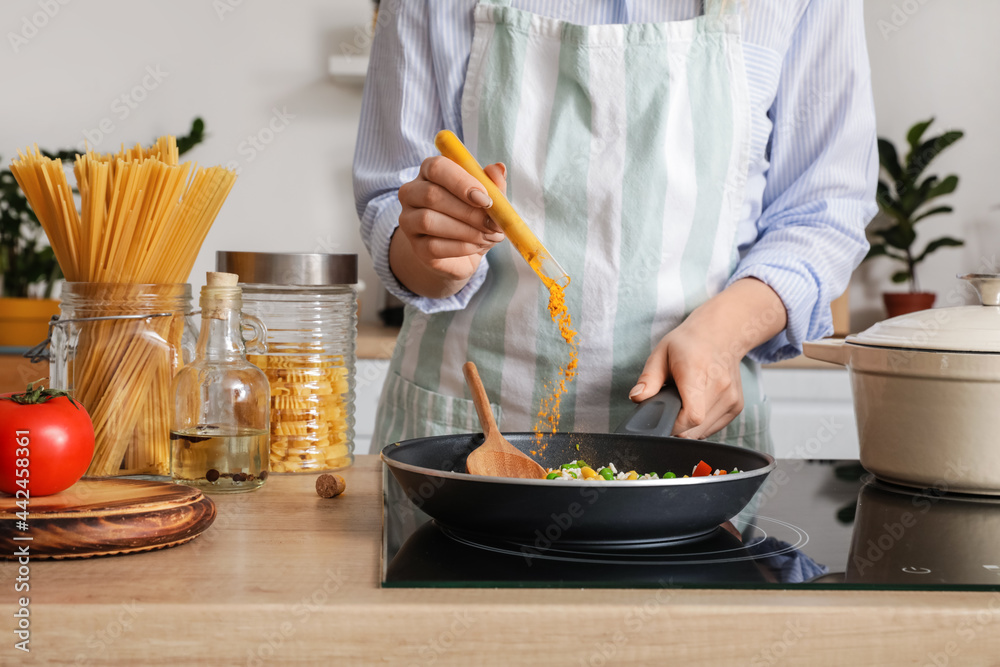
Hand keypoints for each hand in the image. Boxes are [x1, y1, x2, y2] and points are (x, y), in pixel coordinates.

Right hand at [391, 156, 506, 297]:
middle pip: (432, 195)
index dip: (461, 182)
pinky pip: (434, 246)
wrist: (461, 254)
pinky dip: (462, 247)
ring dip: (467, 230)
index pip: (437, 167)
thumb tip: (499, 168)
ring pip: (429, 220)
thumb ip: (493, 183)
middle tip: (494, 224)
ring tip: (489, 235)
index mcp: (430, 172)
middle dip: (468, 211)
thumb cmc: (473, 218)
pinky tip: (477, 246)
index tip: (485, 199)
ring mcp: (408, 221)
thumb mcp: (488, 199)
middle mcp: (412, 193)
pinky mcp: (415, 247)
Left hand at [629, 279, 786, 438]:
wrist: (719, 335)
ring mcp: (731, 398)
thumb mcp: (661, 354)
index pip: (692, 416)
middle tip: (668, 408)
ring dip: (689, 426)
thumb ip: (648, 379)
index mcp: (699, 373)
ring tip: (683, 402)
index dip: (674, 425)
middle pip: (695, 428)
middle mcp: (720, 387)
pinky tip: (695, 405)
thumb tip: (636, 398)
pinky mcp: (737, 406)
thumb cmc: (687, 344)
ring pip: (704, 432)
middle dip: (677, 426)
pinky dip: (700, 425)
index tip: (662, 419)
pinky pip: (713, 428)